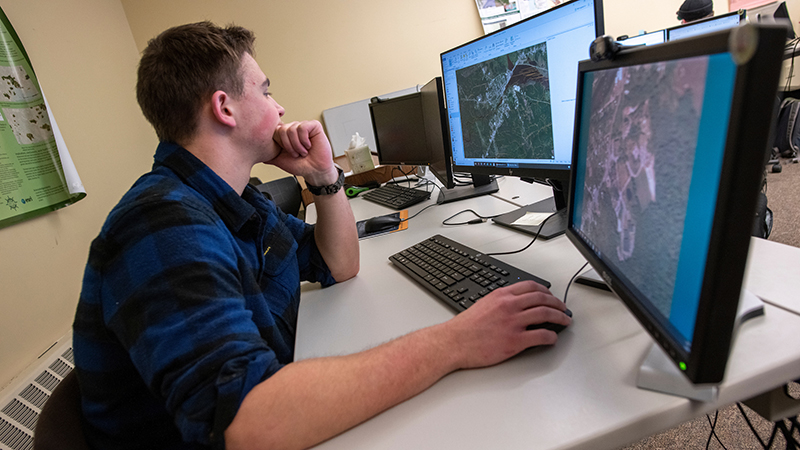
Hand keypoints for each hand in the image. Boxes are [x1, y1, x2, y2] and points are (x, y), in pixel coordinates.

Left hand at [270, 120, 337, 184]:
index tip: (287, 153)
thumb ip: (267, 154)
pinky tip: (309, 145)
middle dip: (288, 146)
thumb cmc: (300, 165)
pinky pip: (303, 128)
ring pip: (292, 129)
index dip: (280, 144)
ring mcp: (303, 126)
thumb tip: (255, 152)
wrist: (315, 171)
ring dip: (297, 145)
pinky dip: (304, 140)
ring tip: (303, 151)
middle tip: (296, 154)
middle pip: (282, 130)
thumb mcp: (279, 160)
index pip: (274, 131)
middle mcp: (293, 128)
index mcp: (284, 135)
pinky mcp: (314, 126)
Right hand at [444, 280, 570, 368]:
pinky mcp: (516, 341)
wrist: (454, 342)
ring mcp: (514, 323)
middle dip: (557, 303)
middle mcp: (510, 306)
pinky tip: (552, 338)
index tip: (550, 295)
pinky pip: (541, 336)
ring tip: (565, 321)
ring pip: (546, 314)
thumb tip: (515, 304)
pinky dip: (551, 337)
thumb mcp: (483, 304)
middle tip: (563, 308)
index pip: (531, 286)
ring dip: (560, 317)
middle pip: (542, 299)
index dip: (545, 290)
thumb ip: (500, 302)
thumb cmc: (465, 327)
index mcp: (502, 296)